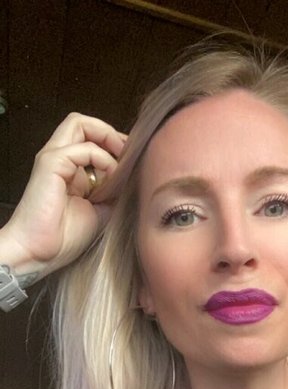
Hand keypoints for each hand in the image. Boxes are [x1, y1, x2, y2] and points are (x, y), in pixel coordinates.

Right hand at [2, 113, 125, 278]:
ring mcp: (54, 158)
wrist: (38, 253)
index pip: (93, 138)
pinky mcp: (51, 163)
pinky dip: (103, 160)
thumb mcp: (102, 211)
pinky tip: (110, 182)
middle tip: (130, 155)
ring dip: (108, 140)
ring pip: (80, 123)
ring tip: (122, 165)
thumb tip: (135, 177)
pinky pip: (83, 148)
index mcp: (71, 169)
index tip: (135, 161)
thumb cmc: (65, 238)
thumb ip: (116, 191)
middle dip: (112, 133)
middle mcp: (61, 158)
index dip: (116, 144)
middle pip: (85, 123)